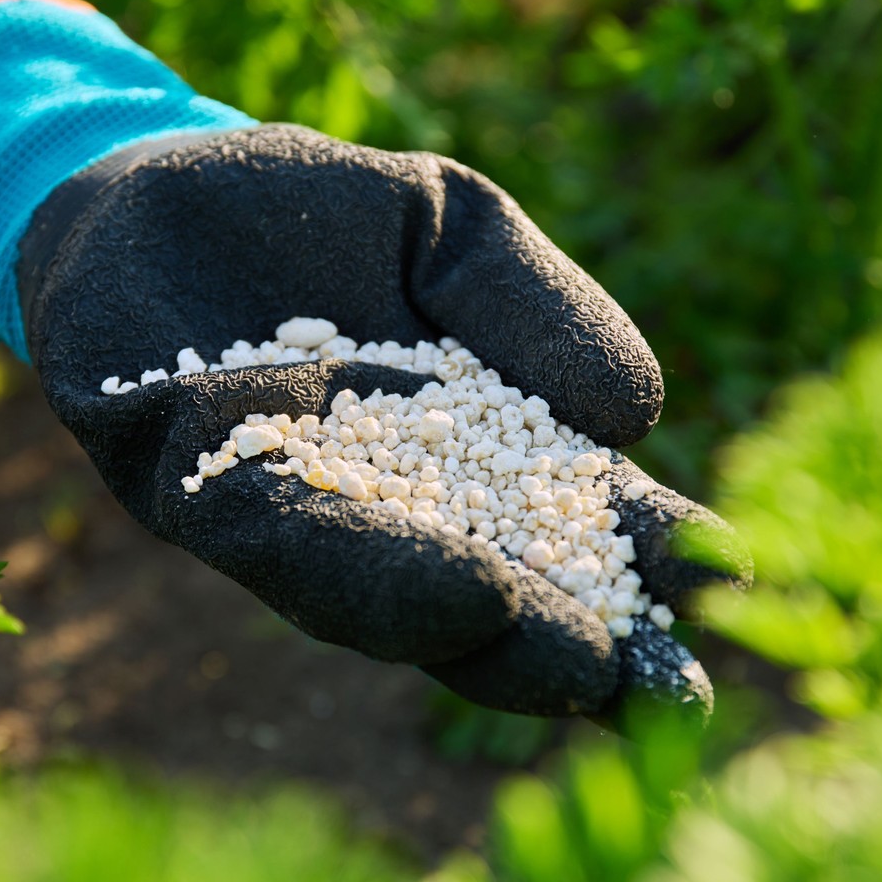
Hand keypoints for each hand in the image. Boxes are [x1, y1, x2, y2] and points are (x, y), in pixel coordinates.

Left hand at [13, 124, 746, 715]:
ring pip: (390, 596)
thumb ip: (537, 312)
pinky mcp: (187, 489)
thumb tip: (637, 417)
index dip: (643, 571)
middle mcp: (377, 513)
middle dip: (577, 649)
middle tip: (672, 703)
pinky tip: (463, 587)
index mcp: (459, 458)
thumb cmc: (318, 216)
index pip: (565, 530)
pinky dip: (373, 570)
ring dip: (488, 635)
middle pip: (487, 599)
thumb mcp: (456, 231)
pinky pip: (281, 543)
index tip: (730, 600)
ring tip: (580, 660)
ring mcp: (285, 514)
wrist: (151, 178)